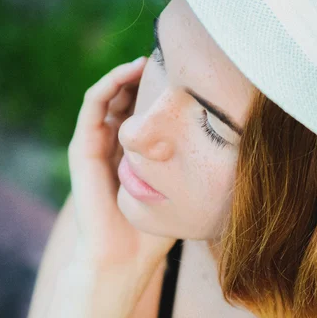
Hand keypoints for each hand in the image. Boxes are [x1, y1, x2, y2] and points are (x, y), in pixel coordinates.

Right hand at [67, 57, 175, 274]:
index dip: (162, 94)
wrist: (122, 258)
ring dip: (127, 73)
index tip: (188, 79)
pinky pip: (93, 105)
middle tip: (172, 61)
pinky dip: (109, 83)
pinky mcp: (82, 149)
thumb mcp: (179, 195)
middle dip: (146, 78)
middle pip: (127, 99)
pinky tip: (131, 71)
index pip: (145, 114)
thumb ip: (193, 175)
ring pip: (109, 96)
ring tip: (151, 59)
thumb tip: (234, 153)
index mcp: (134, 157)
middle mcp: (114, 147)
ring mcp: (96, 146)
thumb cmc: (153, 234)